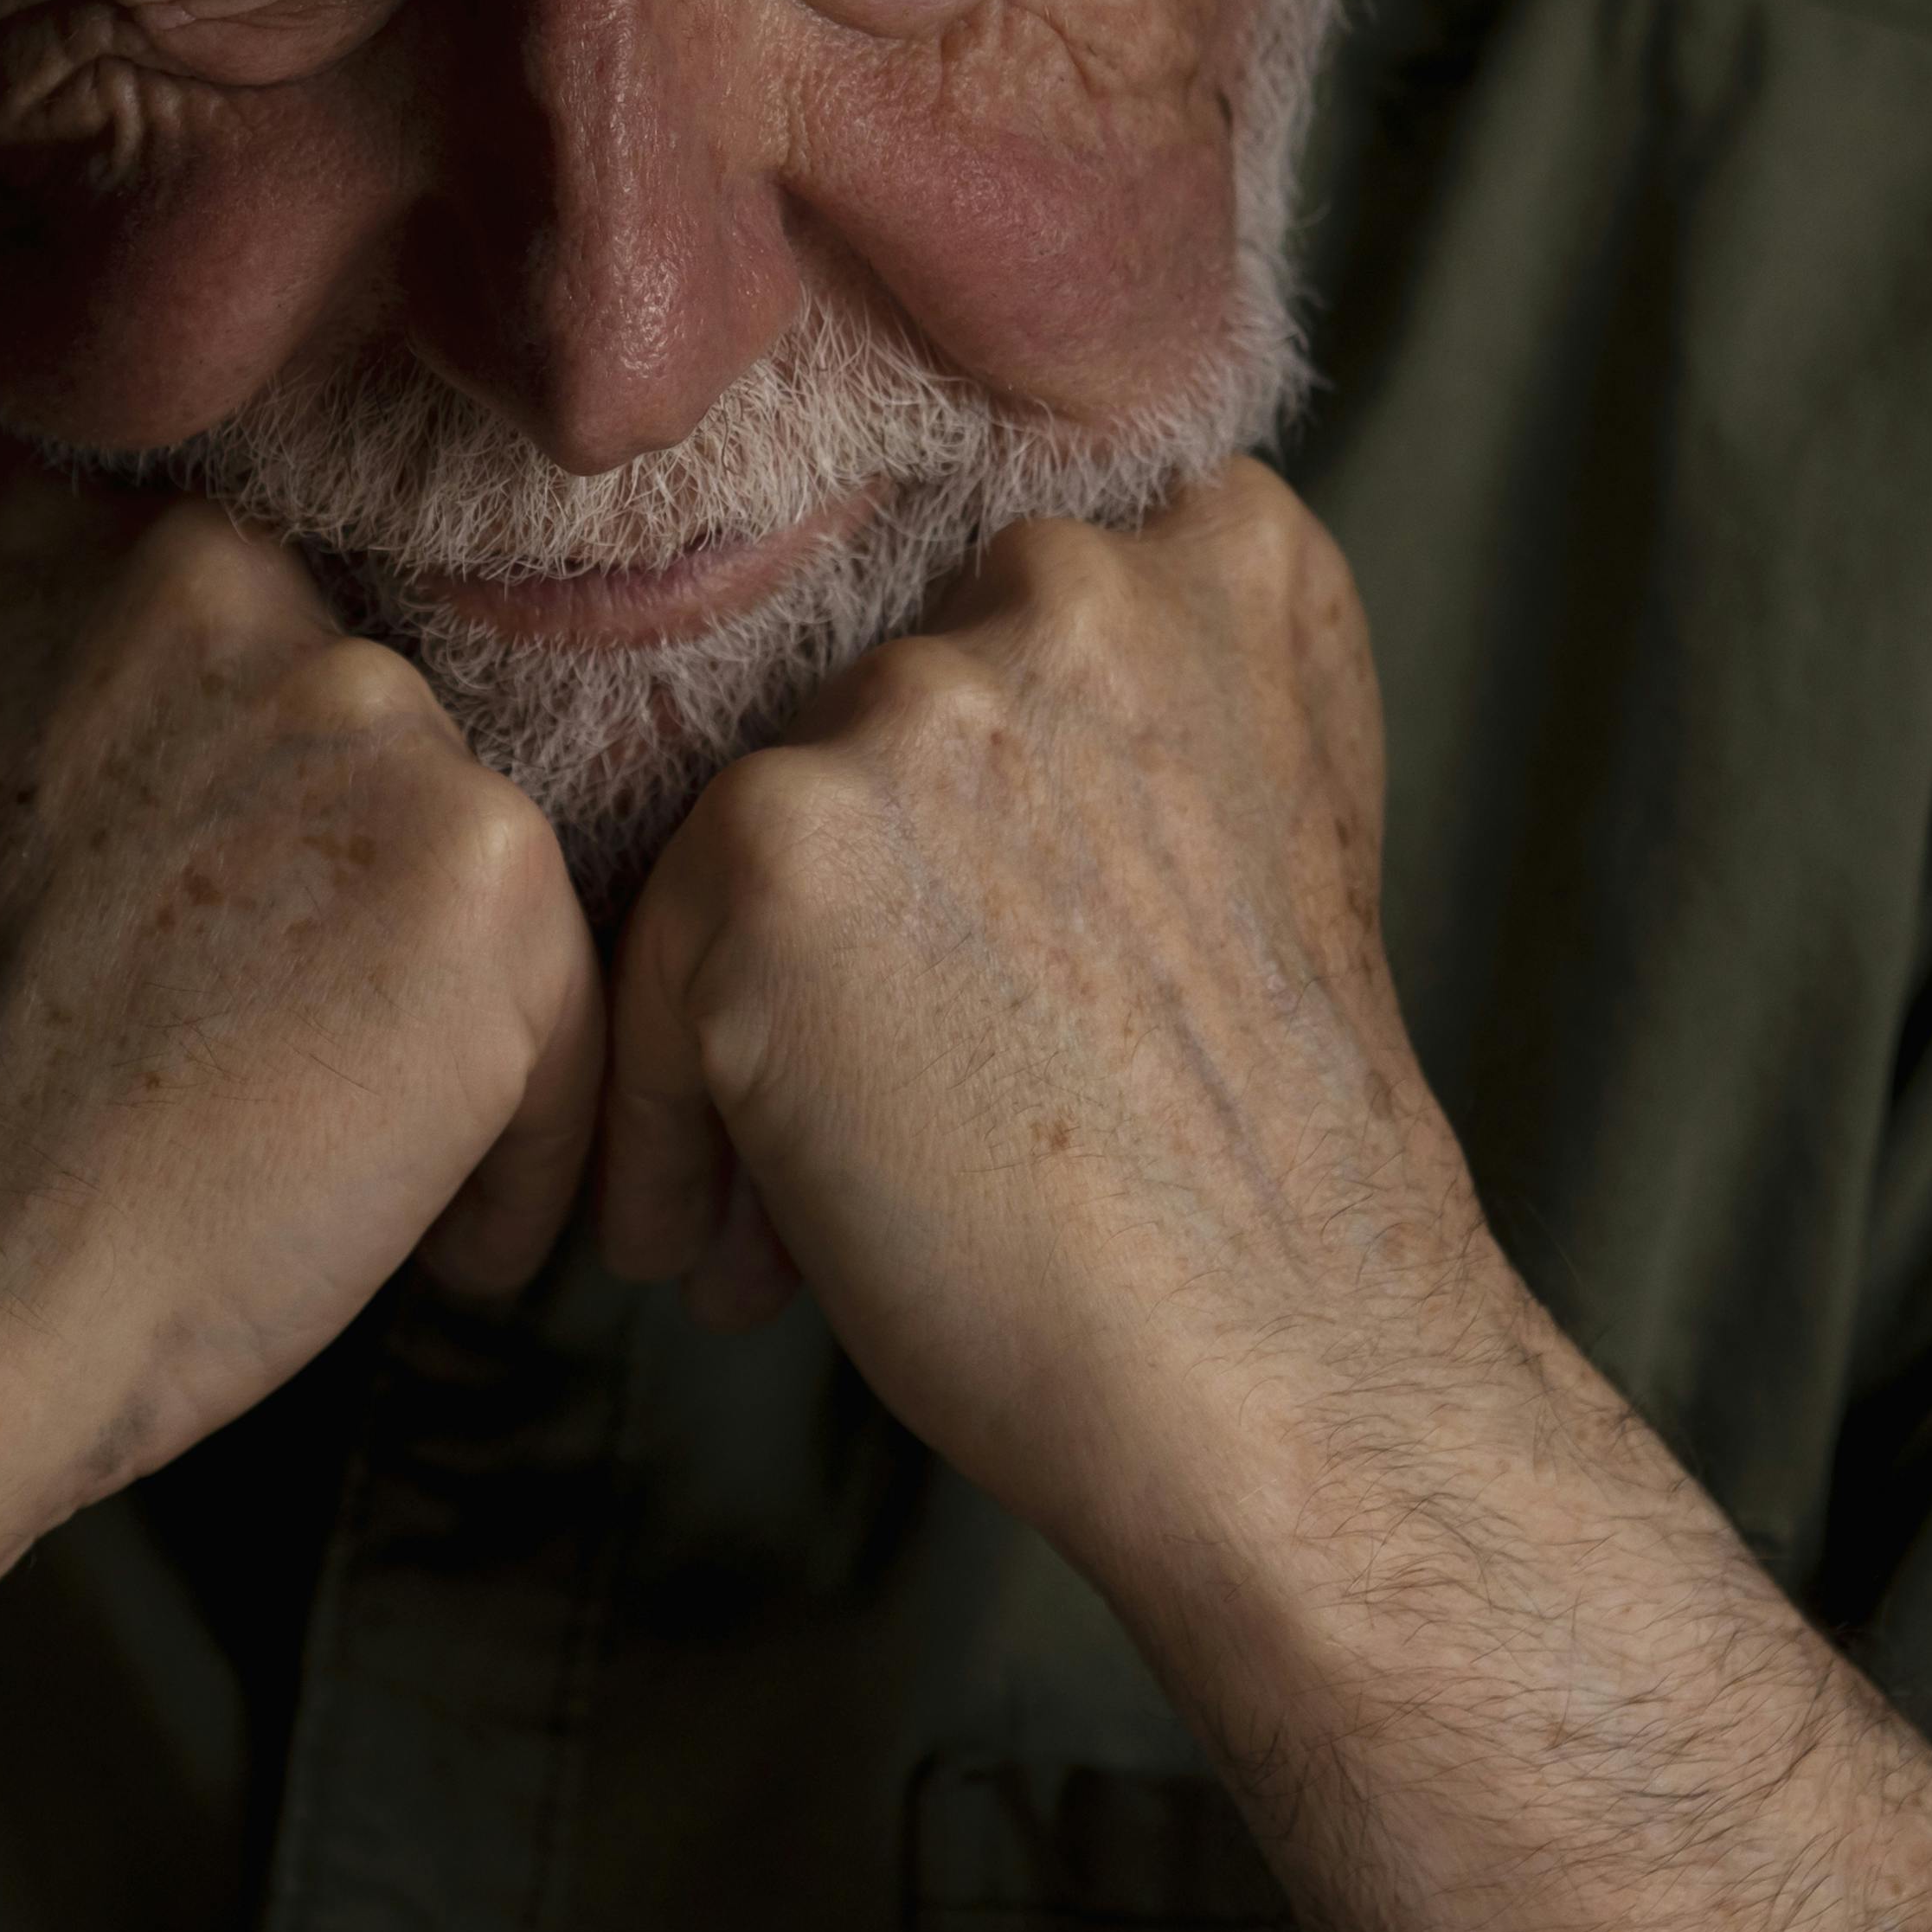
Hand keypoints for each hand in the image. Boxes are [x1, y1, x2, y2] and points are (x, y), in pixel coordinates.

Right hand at [0, 453, 603, 1525]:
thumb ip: (22, 690)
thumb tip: (149, 733)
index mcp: (44, 524)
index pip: (227, 635)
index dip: (233, 815)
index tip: (211, 941)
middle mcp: (210, 568)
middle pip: (353, 737)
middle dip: (333, 903)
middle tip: (264, 1068)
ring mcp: (353, 704)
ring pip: (461, 866)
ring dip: (429, 1021)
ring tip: (337, 1172)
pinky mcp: (475, 863)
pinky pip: (565, 1008)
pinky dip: (519, 1151)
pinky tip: (426, 1256)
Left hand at [591, 458, 1511, 1562]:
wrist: (1287, 1372)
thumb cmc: (1271, 1162)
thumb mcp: (1277, 840)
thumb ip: (1145, 714)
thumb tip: (938, 722)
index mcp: (1213, 559)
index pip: (992, 622)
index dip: (960, 815)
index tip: (960, 967)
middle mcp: (1062, 583)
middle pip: (859, 732)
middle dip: (855, 923)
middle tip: (881, 1105)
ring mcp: (915, 703)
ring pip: (748, 850)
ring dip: (745, 1021)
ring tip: (792, 1206)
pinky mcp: (778, 842)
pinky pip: (643, 970)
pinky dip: (658, 1120)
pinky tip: (712, 1252)